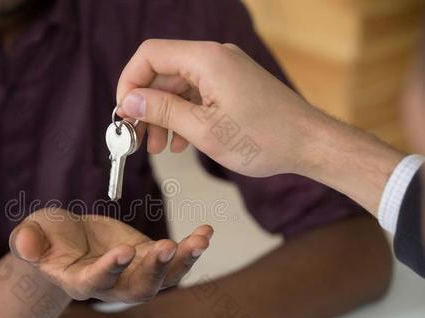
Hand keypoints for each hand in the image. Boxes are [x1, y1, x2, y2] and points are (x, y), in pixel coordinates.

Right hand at [9, 208, 212, 301]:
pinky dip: (191, 248)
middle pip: (137, 288)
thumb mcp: (32, 233)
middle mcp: (110, 285)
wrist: (66, 240)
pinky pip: (173, 259)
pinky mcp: (147, 259)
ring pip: (162, 278)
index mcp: (78, 281)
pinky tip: (206, 231)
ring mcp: (133, 273)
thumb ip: (28, 241)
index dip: (109, 270)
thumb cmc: (46, 238)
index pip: (95, 282)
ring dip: (182, 261)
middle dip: (155, 270)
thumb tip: (24, 245)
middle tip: (167, 246)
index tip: (123, 251)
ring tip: (200, 240)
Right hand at [116, 39, 404, 215]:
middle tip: (136, 137)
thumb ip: (163, 111)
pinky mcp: (232, 86)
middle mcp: (214, 58)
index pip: (150, 55)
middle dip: (146, 105)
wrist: (309, 144)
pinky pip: (196, 95)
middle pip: (163, 72)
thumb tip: (129, 101)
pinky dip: (183, 116)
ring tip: (156, 148)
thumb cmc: (264, 138)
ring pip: (178, 87)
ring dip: (163, 115)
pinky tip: (179, 143)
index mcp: (206, 59)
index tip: (123, 112)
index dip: (130, 82)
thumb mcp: (204, 130)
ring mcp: (225, 71)